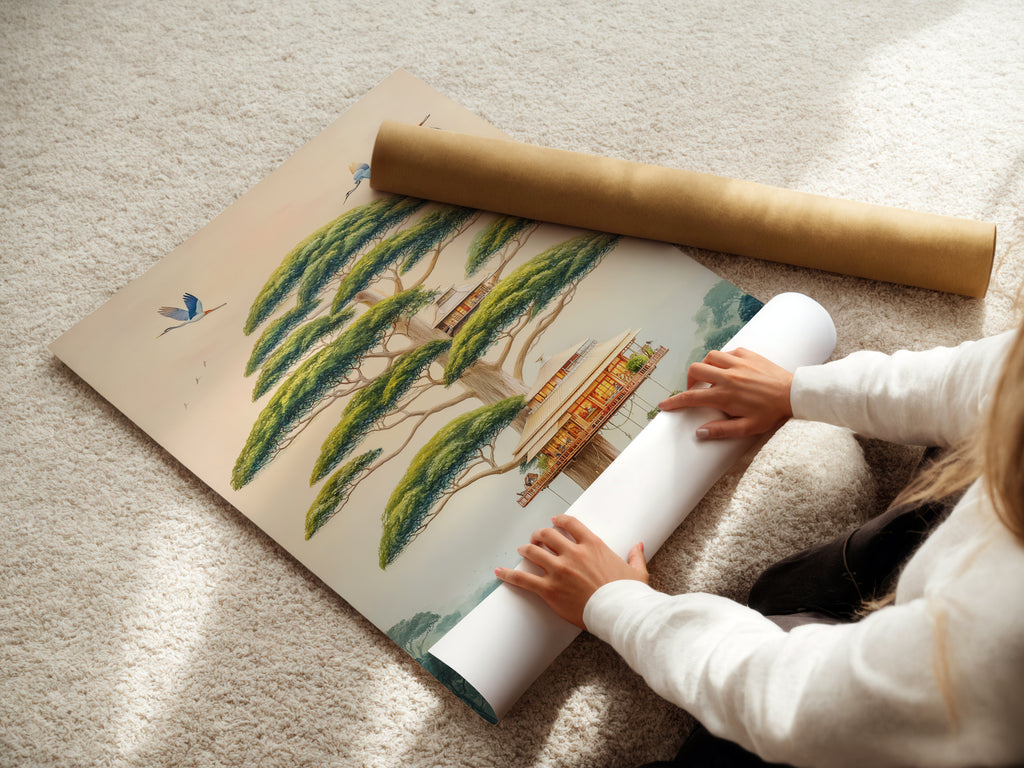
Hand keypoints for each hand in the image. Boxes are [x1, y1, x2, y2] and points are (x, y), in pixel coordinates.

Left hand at [495, 514, 647, 629]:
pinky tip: (499, 572)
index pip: (570, 524)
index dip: (559, 521)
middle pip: (547, 535)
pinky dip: (509, 574)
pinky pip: (523, 579)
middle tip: (536, 538)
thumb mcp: (636, 572)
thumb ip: (635, 556)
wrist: (620, 613)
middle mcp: (573, 553)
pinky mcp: (549, 589)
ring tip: (522, 550)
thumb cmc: (628, 594)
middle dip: (539, 535)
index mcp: (593, 545)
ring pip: (533, 552)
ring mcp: (559, 570)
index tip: (554, 521)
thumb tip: (638, 546)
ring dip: (525, 549)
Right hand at [658, 347, 793, 439]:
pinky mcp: (748, 354)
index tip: (663, 405)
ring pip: (709, 357)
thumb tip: (699, 433)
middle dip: (689, 380)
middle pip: (695, 370)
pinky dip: (722, 359)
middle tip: (695, 390)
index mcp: (725, 395)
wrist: (794, 394)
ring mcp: (738, 363)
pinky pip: (727, 352)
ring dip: (705, 367)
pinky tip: (728, 369)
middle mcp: (728, 376)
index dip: (674, 402)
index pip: (691, 397)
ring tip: (710, 378)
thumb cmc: (771, 413)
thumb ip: (722, 430)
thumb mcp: (747, 428)